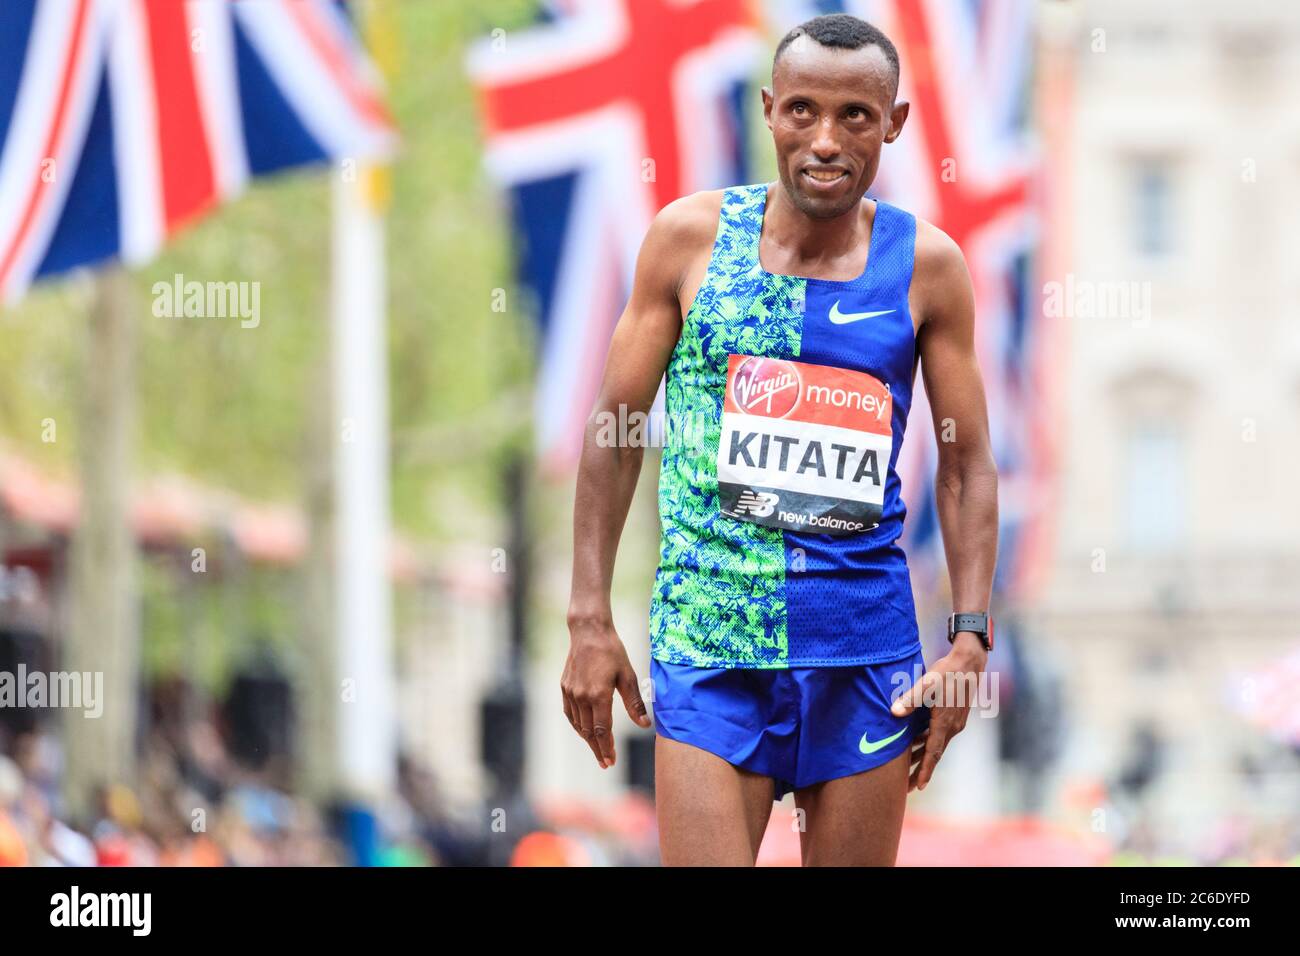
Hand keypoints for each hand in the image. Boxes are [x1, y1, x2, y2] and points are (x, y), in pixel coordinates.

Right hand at [561, 613, 651, 767]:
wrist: (588, 632)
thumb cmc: (612, 651)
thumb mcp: (628, 676)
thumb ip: (635, 703)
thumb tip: (646, 725)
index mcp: (598, 695)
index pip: (602, 730)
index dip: (607, 747)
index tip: (611, 761)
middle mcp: (581, 697)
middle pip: (589, 732)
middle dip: (598, 749)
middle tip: (606, 762)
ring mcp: (570, 693)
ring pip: (578, 725)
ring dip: (588, 739)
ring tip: (598, 749)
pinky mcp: (565, 688)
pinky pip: (570, 714)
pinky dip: (578, 726)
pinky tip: (585, 731)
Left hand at [891, 634, 987, 791]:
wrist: (969, 662)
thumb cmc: (947, 672)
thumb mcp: (927, 684)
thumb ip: (910, 699)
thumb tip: (894, 712)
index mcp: (944, 723)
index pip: (933, 753)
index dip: (924, 770)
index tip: (918, 787)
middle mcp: (952, 727)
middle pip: (934, 754)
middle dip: (920, 770)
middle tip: (908, 787)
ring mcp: (955, 722)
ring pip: (936, 744)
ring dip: (923, 756)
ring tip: (908, 770)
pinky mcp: (955, 715)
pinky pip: (939, 734)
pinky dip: (927, 741)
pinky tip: (916, 742)